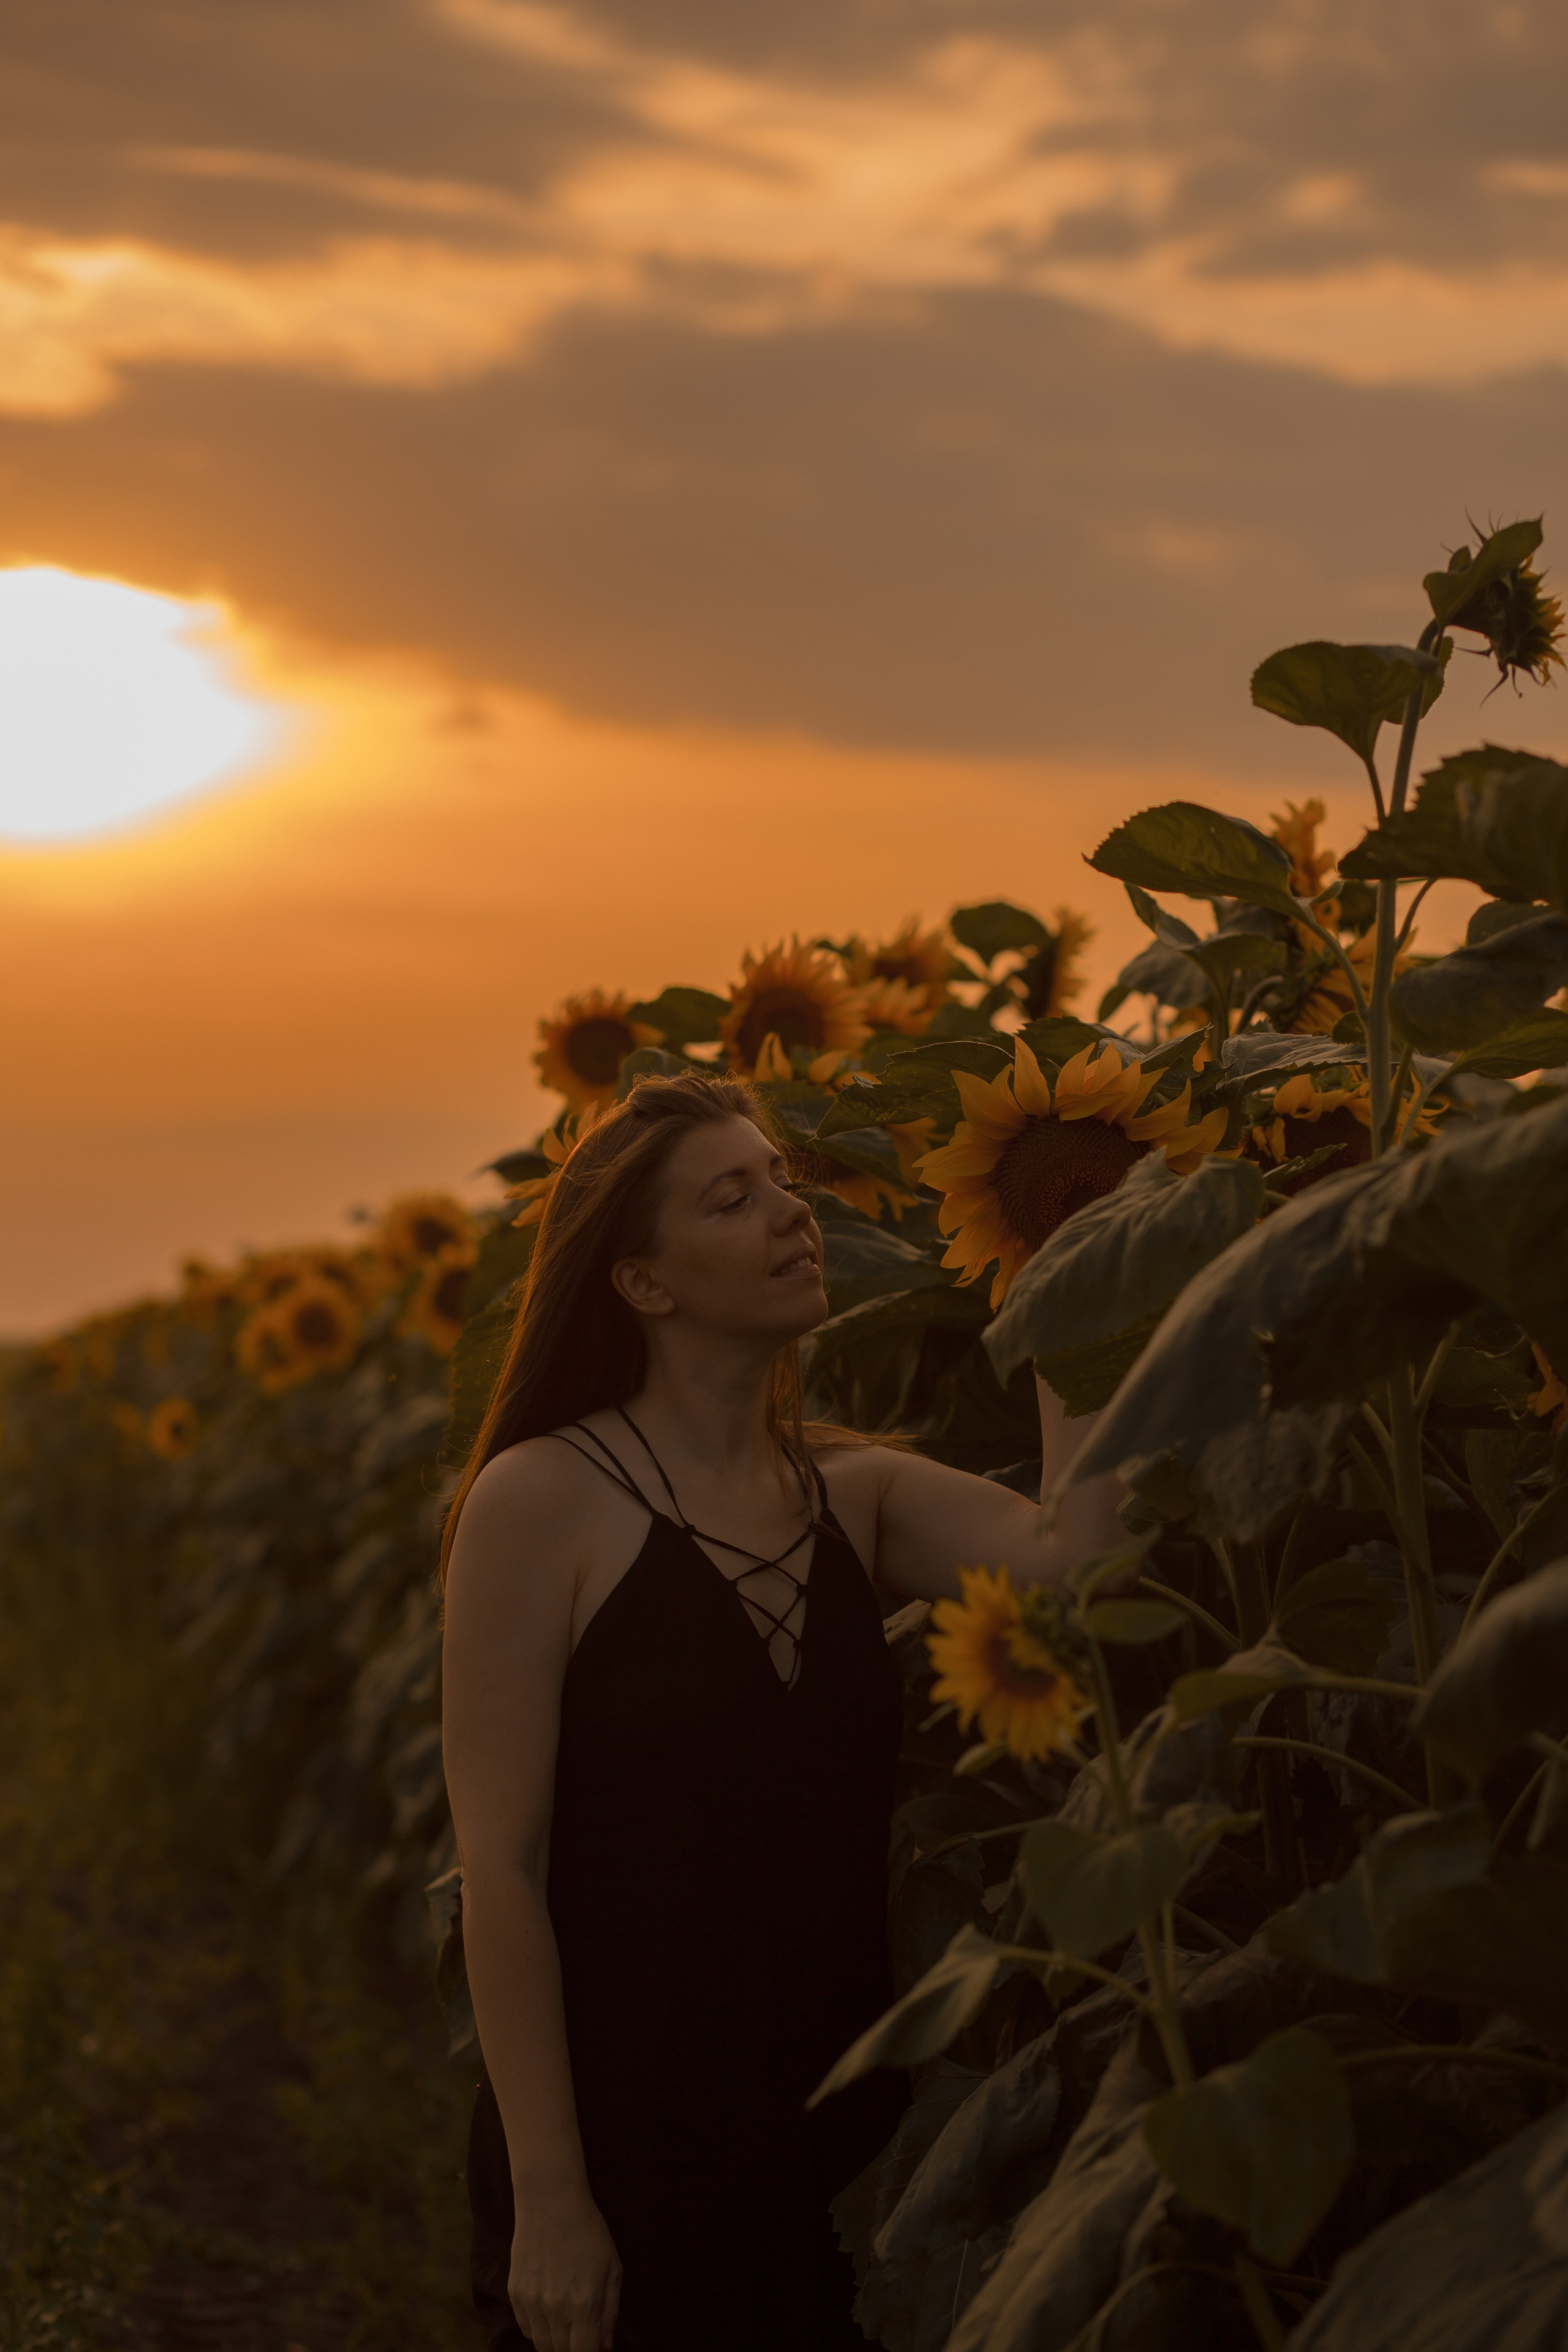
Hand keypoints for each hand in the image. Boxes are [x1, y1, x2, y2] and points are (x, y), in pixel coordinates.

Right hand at [509, 2183, 621, 2350]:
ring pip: (542, 2345)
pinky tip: (549, 2313)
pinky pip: (526, 2328)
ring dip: (556, 2342)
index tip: (593, 2347)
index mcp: (584, 2303)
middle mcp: (555, 2308)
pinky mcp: (515, 2293)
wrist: (550, 2201)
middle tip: (582, 2334)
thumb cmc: (588, 2232)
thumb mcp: (612, 2268)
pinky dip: (538, 2329)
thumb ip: (610, 2313)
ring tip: (567, 2324)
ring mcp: (531, 2301)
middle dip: (575, 2348)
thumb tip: (605, 2347)